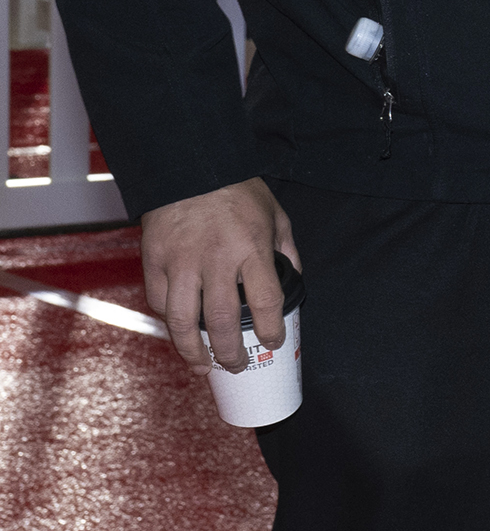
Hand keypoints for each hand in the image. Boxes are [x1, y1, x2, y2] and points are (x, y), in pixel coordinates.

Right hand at [142, 178, 299, 373]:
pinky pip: (159, 301)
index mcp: (251, 248)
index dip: (269, 330)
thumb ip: (287, 250)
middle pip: (221, 320)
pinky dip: (169, 321)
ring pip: (182, 320)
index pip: (265, 302)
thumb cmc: (237, 191)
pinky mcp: (153, 259)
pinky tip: (180, 332)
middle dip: (230, 352)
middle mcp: (215, 259)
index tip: (272, 343)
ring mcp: (180, 261)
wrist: (188, 164)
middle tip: (236, 366)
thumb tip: (295, 280)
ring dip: (192, 350)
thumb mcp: (276, 215)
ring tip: (203, 365)